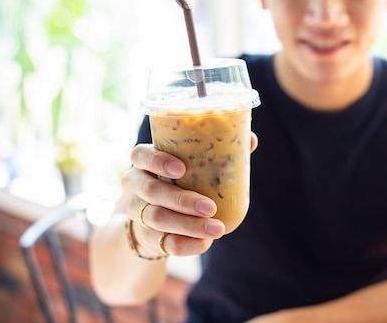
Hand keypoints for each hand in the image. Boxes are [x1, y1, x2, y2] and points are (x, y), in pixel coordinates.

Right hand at [121, 132, 257, 257]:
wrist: (153, 219)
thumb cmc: (179, 181)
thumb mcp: (190, 165)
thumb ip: (217, 153)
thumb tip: (251, 140)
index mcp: (144, 161)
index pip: (140, 155)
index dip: (157, 161)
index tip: (181, 169)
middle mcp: (135, 185)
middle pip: (151, 191)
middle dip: (182, 200)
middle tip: (210, 207)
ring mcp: (137, 213)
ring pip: (156, 219)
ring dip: (189, 225)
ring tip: (217, 228)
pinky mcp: (145, 237)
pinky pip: (163, 244)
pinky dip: (187, 244)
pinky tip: (205, 243)